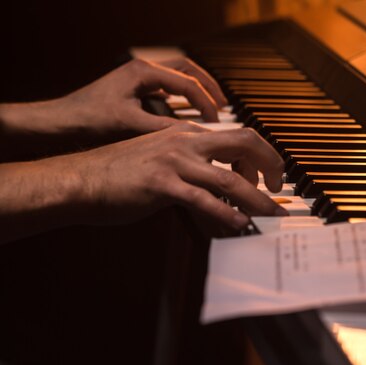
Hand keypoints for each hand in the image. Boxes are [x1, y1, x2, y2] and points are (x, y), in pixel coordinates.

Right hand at [0, 122, 287, 243]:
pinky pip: (203, 200)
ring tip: (271, 214)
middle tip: (279, 190)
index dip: (260, 156)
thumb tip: (219, 182)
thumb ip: (192, 165)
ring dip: (256, 199)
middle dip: (270, 166)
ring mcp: (174, 162)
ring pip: (229, 179)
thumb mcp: (160, 157)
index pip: (239, 135)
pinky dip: (226, 214)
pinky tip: (238, 224)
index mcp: (186, 133)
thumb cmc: (119, 173)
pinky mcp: (162, 185)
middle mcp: (185, 142)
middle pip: (244, 144)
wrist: (81, 179)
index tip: (265, 178)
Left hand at [65, 58, 227, 134]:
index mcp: (143, 72)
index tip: (218, 120)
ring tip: (212, 105)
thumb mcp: (131, 126)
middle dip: (208, 86)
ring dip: (197, 88)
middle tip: (224, 104)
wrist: (59, 122)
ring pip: (178, 74)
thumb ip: (165, 128)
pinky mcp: (133, 86)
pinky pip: (167, 84)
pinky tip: (189, 110)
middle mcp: (142, 68)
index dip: (207, 102)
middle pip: (187, 69)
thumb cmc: (89, 121)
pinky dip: (183, 94)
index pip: (188, 83)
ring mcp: (137, 76)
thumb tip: (197, 135)